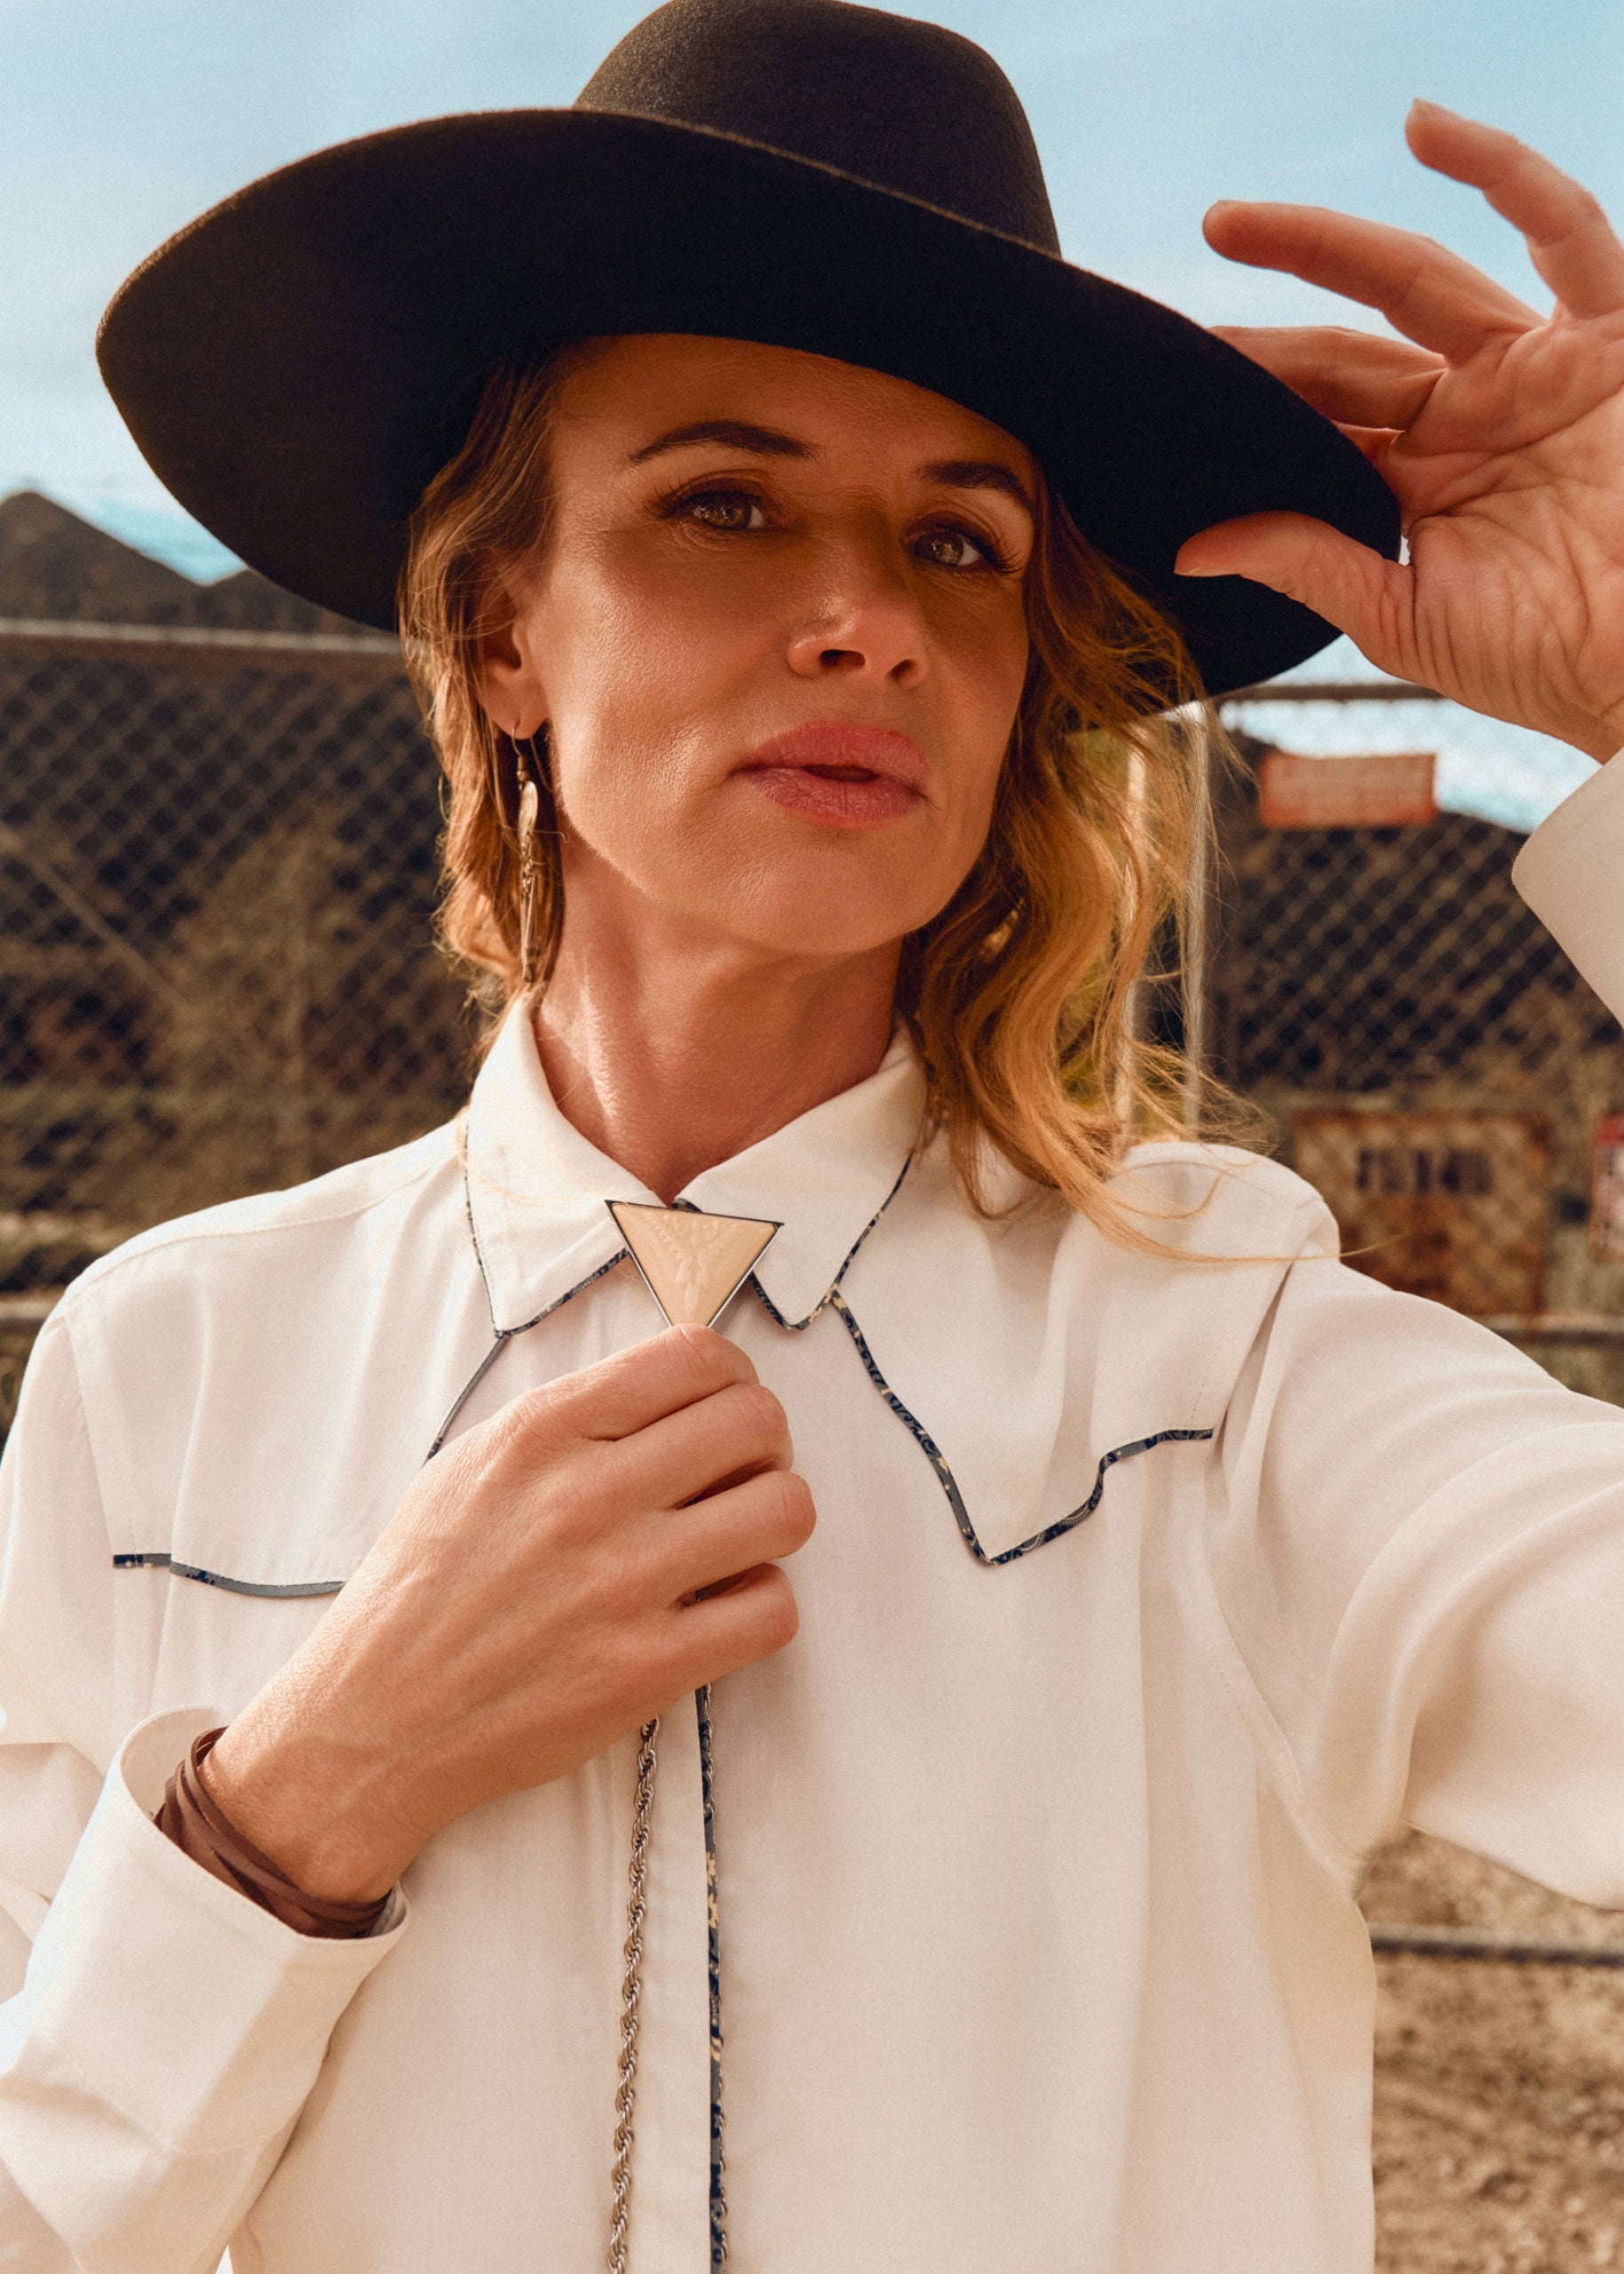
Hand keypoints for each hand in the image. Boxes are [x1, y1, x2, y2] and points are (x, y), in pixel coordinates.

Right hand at [206, 1327, 813, 1902]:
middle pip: (757, 1423)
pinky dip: (763, 1606)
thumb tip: (672, 1391)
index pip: (698, 1355)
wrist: (376, 1718)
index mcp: (543, 1432)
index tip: (721, 1409)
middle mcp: (586, 1496)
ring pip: (786, 1510)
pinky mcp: (646, 1670)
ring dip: (775, 1522)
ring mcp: (621, 1585)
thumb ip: (572, 1420)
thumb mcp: (474, 1463)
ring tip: (737, 1542)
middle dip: (766, 1445)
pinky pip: (772, 1612)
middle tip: (741, 1476)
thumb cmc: (425, 1588)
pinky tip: (722, 1609)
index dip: (733, 1379)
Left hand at [1178, 102, 1623, 759]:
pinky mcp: (1609, 340)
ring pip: (1416, 278)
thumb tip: (1190, 548)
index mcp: (1422, 481)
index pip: (1317, 419)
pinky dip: (1505, 172)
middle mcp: (1470, 413)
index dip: (1248, 395)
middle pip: (1344, 348)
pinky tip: (1427, 130)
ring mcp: (1534, 370)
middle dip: (1262, 328)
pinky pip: (1565, 234)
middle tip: (1175, 307)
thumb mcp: (1401, 618)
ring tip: (1228, 224)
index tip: (1167, 379)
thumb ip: (1307, 563)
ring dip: (1323, 243)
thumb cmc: (1540, 658)